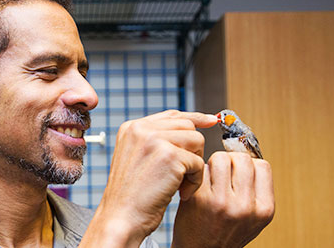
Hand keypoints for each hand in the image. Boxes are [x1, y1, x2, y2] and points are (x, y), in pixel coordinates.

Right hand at [79, 110, 216, 246]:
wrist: (121, 218)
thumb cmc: (132, 196)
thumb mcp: (138, 159)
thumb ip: (158, 140)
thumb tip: (195, 124)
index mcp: (132, 128)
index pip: (172, 115)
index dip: (194, 118)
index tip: (211, 120)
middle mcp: (141, 129)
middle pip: (187, 126)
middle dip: (193, 150)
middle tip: (182, 174)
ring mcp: (154, 139)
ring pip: (196, 141)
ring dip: (195, 165)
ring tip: (180, 184)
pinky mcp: (169, 155)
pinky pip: (199, 163)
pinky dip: (195, 181)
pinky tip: (180, 192)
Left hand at [172, 152, 274, 247]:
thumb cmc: (225, 233)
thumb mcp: (253, 217)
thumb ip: (255, 190)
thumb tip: (247, 153)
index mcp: (264, 209)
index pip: (262, 165)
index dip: (249, 164)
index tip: (239, 171)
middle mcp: (245, 206)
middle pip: (241, 158)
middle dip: (231, 160)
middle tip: (222, 172)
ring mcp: (221, 202)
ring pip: (220, 158)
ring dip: (214, 164)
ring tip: (211, 178)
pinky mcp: (199, 198)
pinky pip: (202, 170)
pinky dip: (200, 173)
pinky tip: (199, 185)